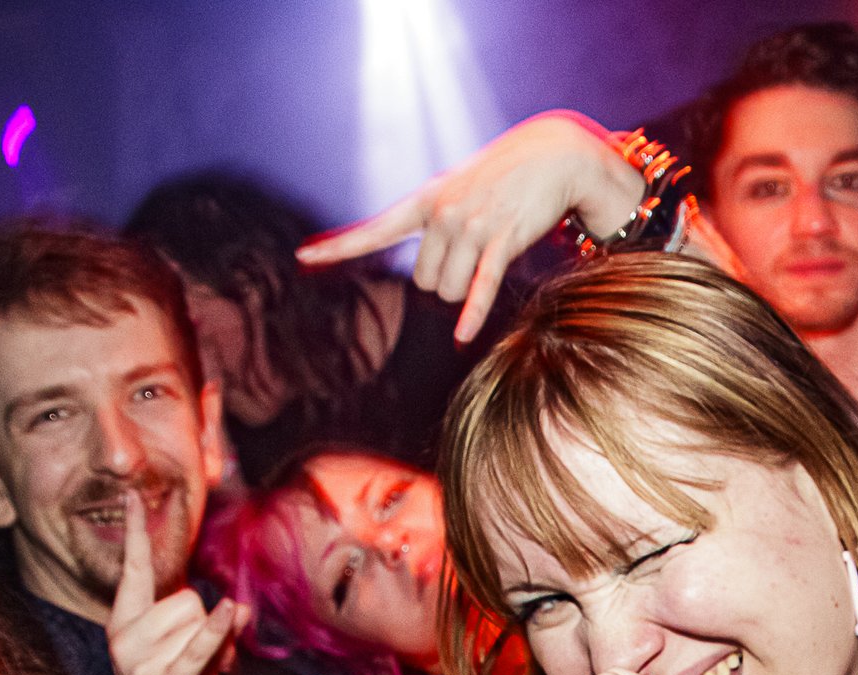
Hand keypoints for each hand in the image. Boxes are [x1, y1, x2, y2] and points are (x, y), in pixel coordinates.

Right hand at [108, 488, 246, 674]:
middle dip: (203, 624)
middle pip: (185, 598)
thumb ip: (212, 624)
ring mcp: (138, 660)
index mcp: (124, 622)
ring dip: (211, 645)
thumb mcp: (192, 648)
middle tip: (193, 658)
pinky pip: (200, 645)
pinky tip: (229, 612)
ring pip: (197, 620)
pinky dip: (218, 631)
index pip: (133, 569)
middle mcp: (123, 637)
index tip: (132, 496)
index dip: (135, 532)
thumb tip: (238, 606)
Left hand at [296, 112, 645, 342]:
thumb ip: (437, 222)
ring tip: (491, 259)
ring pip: (450, 289)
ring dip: (467, 292)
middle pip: (425, 281)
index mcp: (426, 201)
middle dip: (446, 283)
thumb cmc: (507, 177)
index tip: (302, 256)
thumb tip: (430, 272)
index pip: (374, 230)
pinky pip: (480, 287)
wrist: (555, 154)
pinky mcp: (501, 239)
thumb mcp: (462, 190)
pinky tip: (463, 336)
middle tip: (472, 259)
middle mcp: (442, 212)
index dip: (337, 246)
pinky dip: (472, 313)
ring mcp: (471, 225)